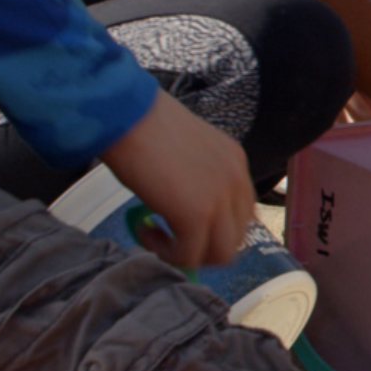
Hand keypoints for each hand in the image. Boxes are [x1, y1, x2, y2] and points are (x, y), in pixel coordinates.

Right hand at [99, 92, 254, 267]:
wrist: (127, 115)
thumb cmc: (143, 126)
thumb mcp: (186, 151)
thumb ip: (197, 176)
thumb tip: (185, 208)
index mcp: (235, 161)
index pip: (243, 213)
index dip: (214, 228)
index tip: (184, 226)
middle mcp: (236, 180)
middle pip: (237, 238)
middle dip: (203, 247)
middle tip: (170, 236)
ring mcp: (220, 198)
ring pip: (220, 254)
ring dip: (187, 254)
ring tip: (156, 235)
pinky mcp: (197, 215)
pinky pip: (189, 256)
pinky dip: (165, 252)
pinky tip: (145, 229)